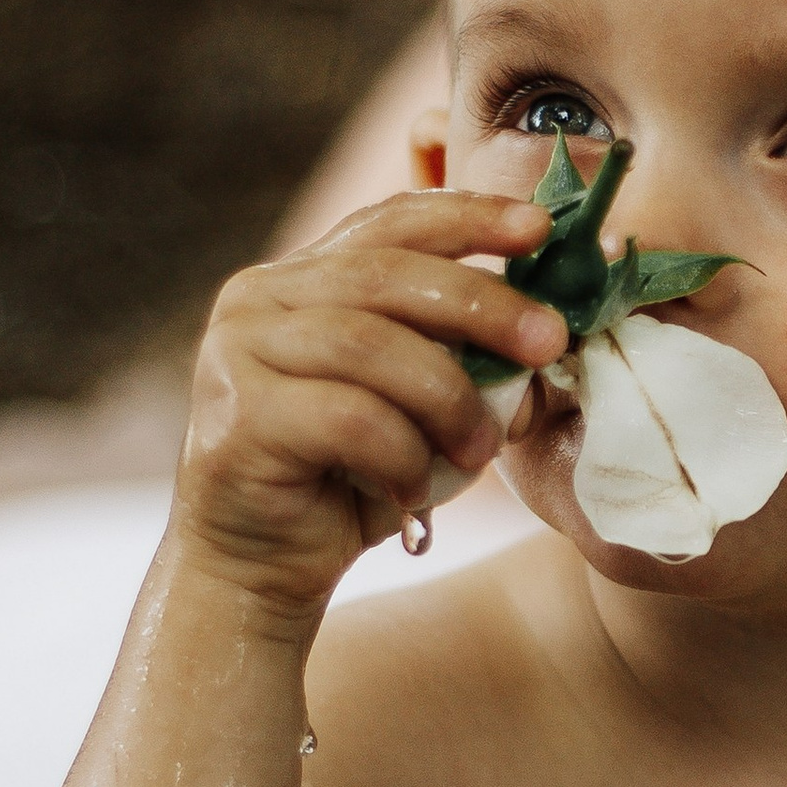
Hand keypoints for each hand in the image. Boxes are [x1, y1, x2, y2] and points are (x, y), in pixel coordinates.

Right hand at [174, 191, 562, 618]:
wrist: (263, 570)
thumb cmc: (351, 484)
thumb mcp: (423, 409)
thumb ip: (466, 360)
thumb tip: (550, 335)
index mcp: (304, 278)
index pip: (391, 224)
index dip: (467, 216)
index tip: (539, 227)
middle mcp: (259, 299)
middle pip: (388, 276)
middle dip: (482, 306)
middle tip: (547, 342)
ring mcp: (237, 352)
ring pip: (371, 347)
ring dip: (447, 398)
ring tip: (480, 450)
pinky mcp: (237, 415)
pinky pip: (351, 418)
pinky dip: (403, 455)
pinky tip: (414, 491)